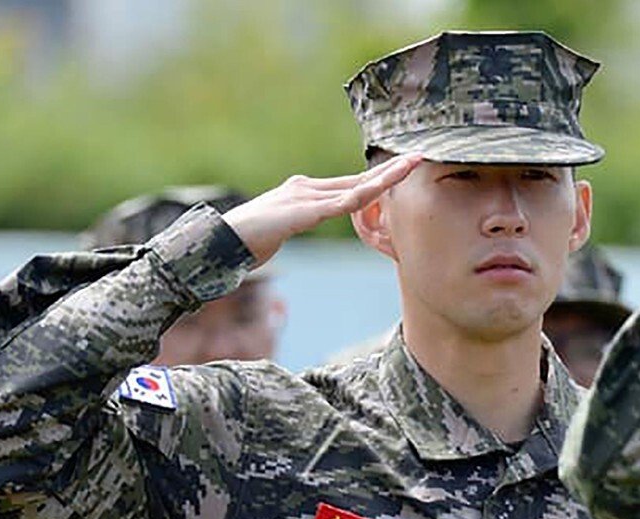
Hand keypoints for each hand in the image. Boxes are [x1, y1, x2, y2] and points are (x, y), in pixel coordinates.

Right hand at [222, 153, 422, 265]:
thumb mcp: (282, 228)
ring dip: (385, 178)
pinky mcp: (299, 212)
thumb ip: (300, 220)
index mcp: (304, 191)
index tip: (403, 169)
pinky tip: (379, 190)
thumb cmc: (248, 239)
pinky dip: (360, 197)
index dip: (379, 177)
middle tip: (419, 158)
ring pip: (354, 187)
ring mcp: (303, 197)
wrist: (220, 240)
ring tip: (409, 167)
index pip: (350, 183)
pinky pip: (337, 205)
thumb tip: (309, 220)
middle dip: (390, 170)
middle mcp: (307, 187)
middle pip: (357, 179)